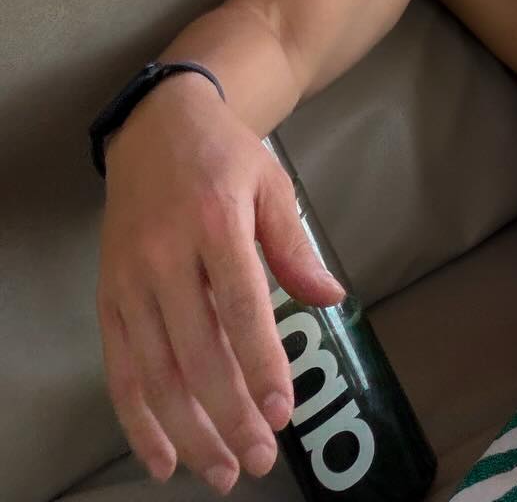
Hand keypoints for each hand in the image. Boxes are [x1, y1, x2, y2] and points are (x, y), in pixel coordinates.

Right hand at [97, 88, 345, 493]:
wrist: (157, 127)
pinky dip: (138, 421)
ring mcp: (129, 281)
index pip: (239, 306)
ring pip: (156, 373)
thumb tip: (332, 297)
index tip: (283, 412)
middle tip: (260, 459)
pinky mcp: (107, 299)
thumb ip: (294, 246)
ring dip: (189, 431)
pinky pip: (120, 370)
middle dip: (229, 415)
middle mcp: (165, 256)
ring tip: (223, 472)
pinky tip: (165, 459)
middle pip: (196, 352)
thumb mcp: (271, 184)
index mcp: (215, 222)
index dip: (260, 364)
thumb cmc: (225, 158)